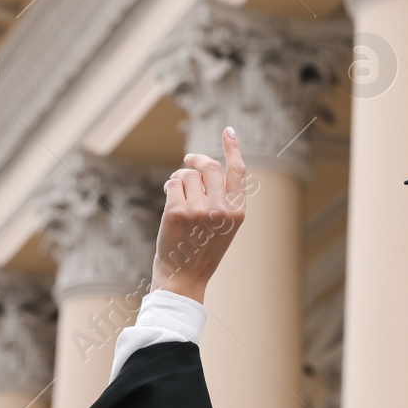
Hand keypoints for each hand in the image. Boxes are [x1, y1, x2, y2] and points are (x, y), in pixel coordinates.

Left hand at [151, 127, 246, 303]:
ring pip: (188, 175)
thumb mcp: (224, 226)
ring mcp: (199, 210)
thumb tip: (203, 165)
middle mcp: (222, 209)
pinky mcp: (177, 212)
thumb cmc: (202, 250)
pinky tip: (170, 199)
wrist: (184, 277)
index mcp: (238, 212)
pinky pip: (173, 183)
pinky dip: (170, 186)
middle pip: (209, 166)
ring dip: (180, 179)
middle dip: (196, 159)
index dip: (233, 148)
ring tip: (178, 195)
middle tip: (188, 159)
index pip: (238, 171)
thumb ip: (222, 198)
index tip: (228, 131)